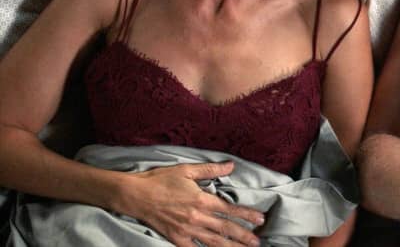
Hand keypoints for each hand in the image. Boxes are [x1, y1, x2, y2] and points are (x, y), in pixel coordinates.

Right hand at [118, 161, 263, 246]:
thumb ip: (211, 170)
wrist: (135, 195)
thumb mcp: (187, 170)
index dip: (247, 215)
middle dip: (243, 236)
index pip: (229, 209)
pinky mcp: (175, 238)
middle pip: (225, 229)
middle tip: (257, 242)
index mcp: (202, 199)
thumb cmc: (160, 180)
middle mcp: (197, 217)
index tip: (260, 220)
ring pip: (213, 242)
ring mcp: (186, 230)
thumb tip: (231, 165)